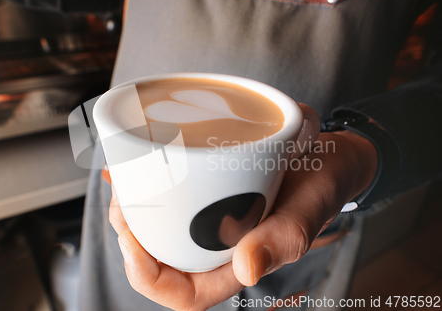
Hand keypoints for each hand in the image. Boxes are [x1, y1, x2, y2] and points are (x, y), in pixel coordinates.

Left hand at [109, 130, 377, 310]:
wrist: (328, 156)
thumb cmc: (321, 186)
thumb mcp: (308, 210)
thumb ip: (285, 239)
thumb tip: (247, 269)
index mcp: (237, 265)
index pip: (183, 294)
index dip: (149, 278)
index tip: (131, 239)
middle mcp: (218, 247)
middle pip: (161, 259)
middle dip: (131, 237)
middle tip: (121, 199)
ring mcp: (212, 220)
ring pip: (162, 229)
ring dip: (135, 211)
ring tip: (124, 180)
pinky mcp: (211, 193)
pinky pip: (173, 199)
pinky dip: (151, 186)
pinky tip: (139, 165)